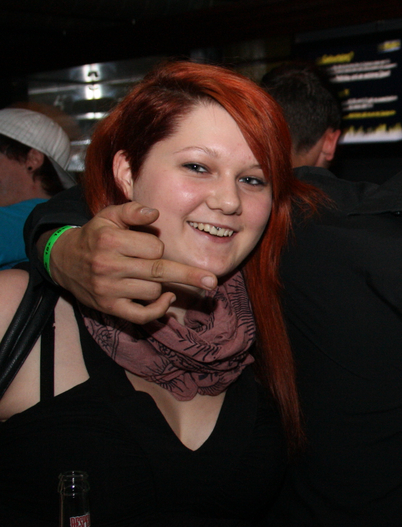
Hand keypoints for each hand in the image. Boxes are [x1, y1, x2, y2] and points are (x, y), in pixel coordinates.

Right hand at [46, 202, 216, 323]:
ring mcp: (108, 289)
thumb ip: (132, 211)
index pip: (154, 248)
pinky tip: (167, 299)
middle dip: (188, 275)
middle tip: (212, 280)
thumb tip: (154, 213)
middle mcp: (108, 266)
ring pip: (153, 291)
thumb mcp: (109, 217)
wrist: (64, 260)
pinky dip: (158, 311)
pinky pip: (141, 315)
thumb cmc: (96, 236)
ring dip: (160, 285)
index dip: (157, 247)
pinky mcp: (109, 307)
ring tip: (149, 276)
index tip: (149, 246)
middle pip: (159, 271)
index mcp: (109, 241)